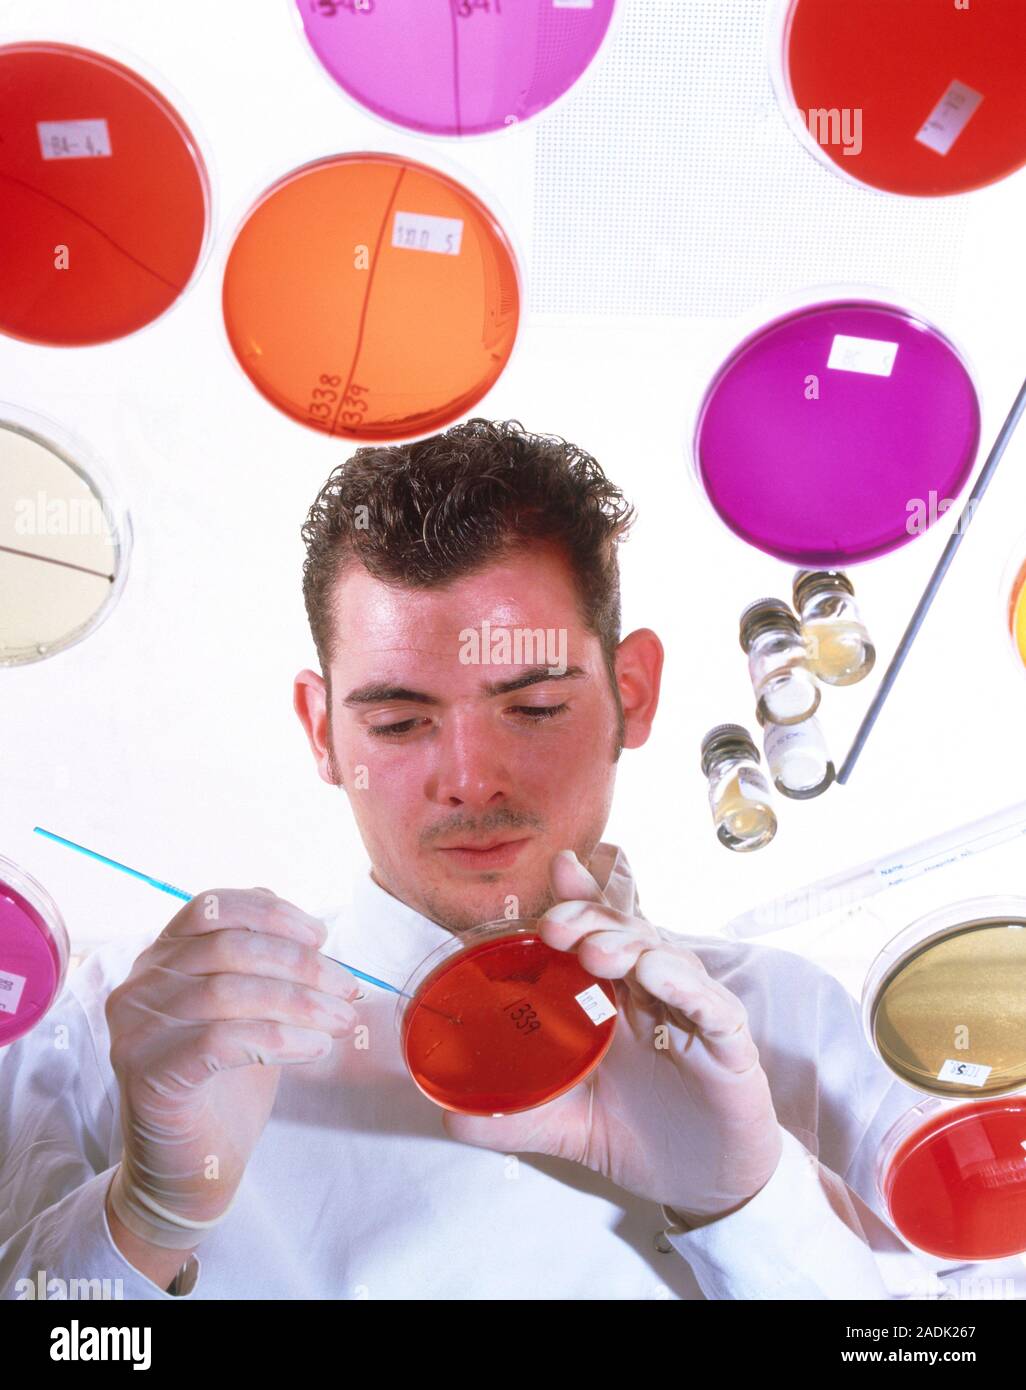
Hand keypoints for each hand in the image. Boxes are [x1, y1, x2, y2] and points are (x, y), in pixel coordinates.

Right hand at [104, 888, 360, 1248]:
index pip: (213, 907)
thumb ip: (264, 967)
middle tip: (348, 988)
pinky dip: (277, 1039)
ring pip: (228, 991)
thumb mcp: (248, 1011)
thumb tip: (316, 934)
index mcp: (160, 958)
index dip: (272, 913)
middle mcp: (140, 985)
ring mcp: (138, 1030)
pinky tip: (313, 1048)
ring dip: (299, 1002)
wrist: (190, 1170)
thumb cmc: (225, 1085)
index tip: (321, 935)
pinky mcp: (148, 1074)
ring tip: (340, 1020)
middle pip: (228, 947)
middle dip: (300, 963)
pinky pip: (220, 1040)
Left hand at [442, 852, 782, 1222]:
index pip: (597, 932)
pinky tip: (658, 973)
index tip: (557, 868)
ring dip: (630, 945)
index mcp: (612, 999)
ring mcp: (692, 1015)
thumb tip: (447, 1118)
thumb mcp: (560, 1125)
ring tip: (596, 952)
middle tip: (553, 927)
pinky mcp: (729, 1046)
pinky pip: (712, 1006)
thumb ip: (510, 1116)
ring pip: (666, 957)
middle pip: (626, 934)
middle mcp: (652, 994)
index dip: (580, 897)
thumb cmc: (634, 1138)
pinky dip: (686, 986)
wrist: (697, 1190)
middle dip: (590, 920)